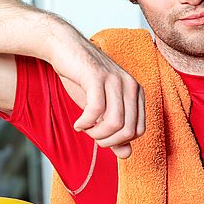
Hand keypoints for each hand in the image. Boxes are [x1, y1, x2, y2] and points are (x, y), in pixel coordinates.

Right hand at [45, 18, 145, 157]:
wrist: (64, 48)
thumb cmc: (83, 80)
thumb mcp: (101, 109)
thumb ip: (115, 131)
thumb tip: (127, 155)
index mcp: (136, 93)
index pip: (138, 131)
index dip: (119, 141)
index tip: (101, 136)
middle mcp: (130, 85)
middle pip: (128, 131)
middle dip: (107, 141)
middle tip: (91, 135)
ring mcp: (115, 80)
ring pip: (115, 123)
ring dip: (96, 133)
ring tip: (85, 128)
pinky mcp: (97, 77)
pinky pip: (97, 111)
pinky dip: (86, 123)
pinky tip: (78, 123)